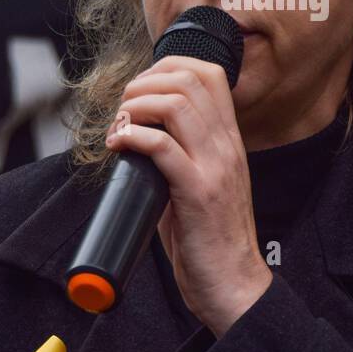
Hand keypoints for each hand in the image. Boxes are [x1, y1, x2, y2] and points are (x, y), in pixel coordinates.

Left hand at [104, 56, 271, 337]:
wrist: (234, 284)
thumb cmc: (210, 238)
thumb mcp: (203, 182)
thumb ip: (181, 154)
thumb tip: (140, 134)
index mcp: (229, 140)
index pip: (209, 74)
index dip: (168, 67)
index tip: (141, 89)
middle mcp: (226, 146)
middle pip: (188, 79)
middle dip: (144, 84)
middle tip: (124, 110)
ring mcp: (214, 167)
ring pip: (174, 105)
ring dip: (136, 108)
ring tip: (120, 127)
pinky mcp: (198, 193)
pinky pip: (162, 146)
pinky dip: (133, 138)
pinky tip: (118, 147)